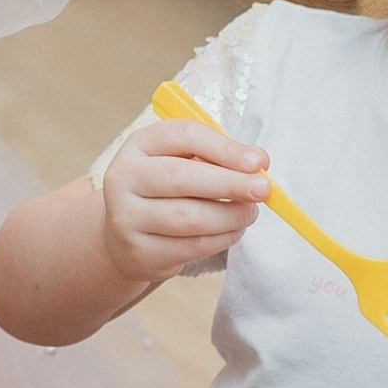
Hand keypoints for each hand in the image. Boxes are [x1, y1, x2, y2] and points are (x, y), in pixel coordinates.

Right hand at [100, 119, 267, 282]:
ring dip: (231, 216)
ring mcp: (127, 216)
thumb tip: (259, 162)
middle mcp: (124, 177)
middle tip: (263, 190)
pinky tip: (233, 230)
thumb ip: (215, 157)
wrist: (126, 235)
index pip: (182, 136)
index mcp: (138, 145)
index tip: (259, 161)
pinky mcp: (140, 251)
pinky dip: (222, 239)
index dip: (223, 147)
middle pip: (181, 177)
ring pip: (189, 218)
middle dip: (230, 184)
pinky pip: (191, 246)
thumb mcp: (179, 161)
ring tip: (250, 212)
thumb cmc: (164, 190)